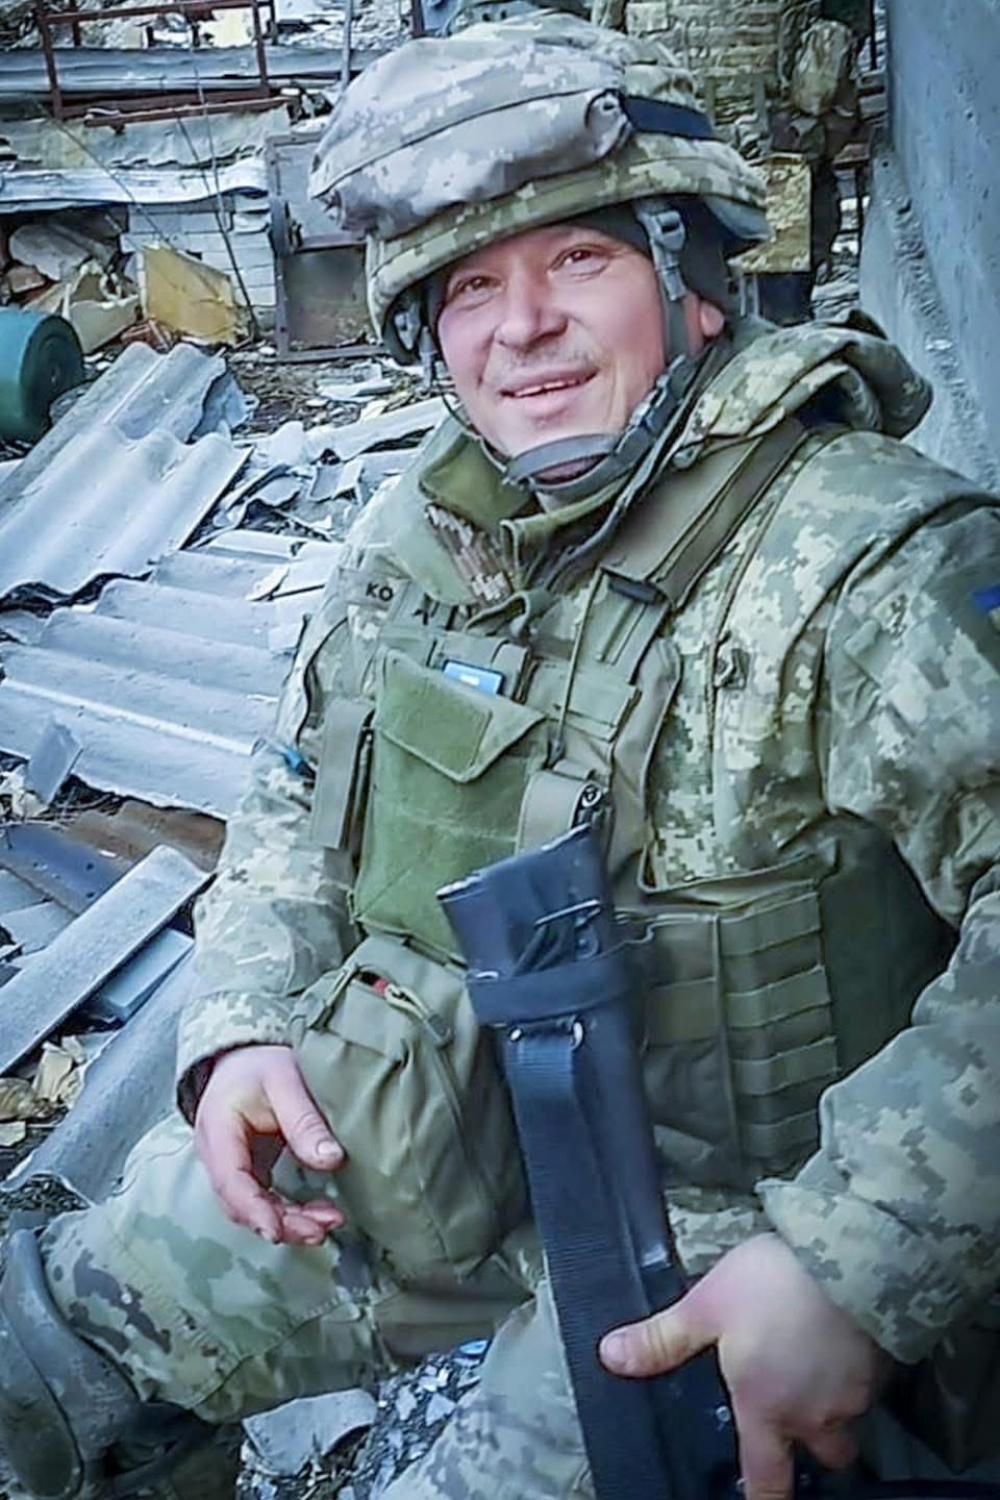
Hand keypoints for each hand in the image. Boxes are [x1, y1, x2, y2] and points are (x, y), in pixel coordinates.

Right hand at [194, 1044, 344, 1245]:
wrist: (244, 1056)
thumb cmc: (259, 1064)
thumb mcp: (285, 1079)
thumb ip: (304, 1120)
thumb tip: (332, 1160)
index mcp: (218, 1131)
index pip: (230, 1180)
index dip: (253, 1209)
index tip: (276, 1231)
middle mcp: (217, 1156)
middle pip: (241, 1203)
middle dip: (280, 1223)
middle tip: (321, 1229)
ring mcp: (230, 1166)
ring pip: (253, 1208)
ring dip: (289, 1222)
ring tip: (328, 1223)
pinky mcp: (248, 1170)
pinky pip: (263, 1200)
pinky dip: (289, 1212)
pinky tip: (317, 1215)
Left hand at [599, 1233, 886, 1499]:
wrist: (847, 1259)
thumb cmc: (770, 1287)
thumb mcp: (705, 1307)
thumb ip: (662, 1339)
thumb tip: (609, 1358)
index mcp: (766, 1407)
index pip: (766, 1476)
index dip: (764, 1498)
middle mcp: (813, 1413)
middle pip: (825, 1454)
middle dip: (815, 1445)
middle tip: (800, 1420)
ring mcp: (855, 1392)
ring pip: (847, 1416)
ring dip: (834, 1403)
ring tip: (818, 1368)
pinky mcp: (882, 1364)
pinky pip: (868, 1383)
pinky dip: (853, 1369)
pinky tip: (839, 1337)